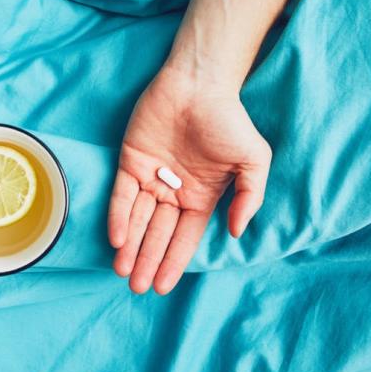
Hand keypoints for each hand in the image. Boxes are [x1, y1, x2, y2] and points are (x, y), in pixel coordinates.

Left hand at [107, 64, 271, 293]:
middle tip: (136, 288)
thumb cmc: (229, 120)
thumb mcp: (253, 161)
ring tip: (122, 272)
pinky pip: (122, 194)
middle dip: (147, 261)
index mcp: (201, 197)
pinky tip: (117, 240)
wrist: (199, 83)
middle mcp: (173, 192)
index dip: (173, 262)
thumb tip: (236, 233)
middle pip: (157, 234)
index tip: (162, 287)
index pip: (184, 238)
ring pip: (137, 219)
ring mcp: (151, 177)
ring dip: (130, 246)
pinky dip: (118, 217)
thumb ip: (249, 197)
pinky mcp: (131, 161)